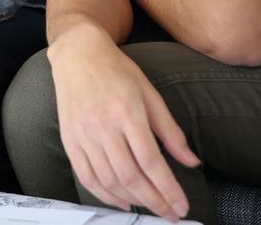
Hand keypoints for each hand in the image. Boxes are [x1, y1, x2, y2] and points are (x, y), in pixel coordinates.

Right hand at [49, 25, 200, 221]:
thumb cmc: (117, 71)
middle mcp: (102, 125)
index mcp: (127, 112)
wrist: (77, 53)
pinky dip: (103, 194)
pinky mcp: (69, 138)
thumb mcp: (150, 93)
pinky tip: (121, 201)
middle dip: (154, 201)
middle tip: (170, 214)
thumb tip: (192, 162)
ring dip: (132, 200)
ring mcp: (82, 133)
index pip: (151, 161)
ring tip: (150, 206)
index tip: (182, 207)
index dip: (168, 189)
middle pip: (130, 176)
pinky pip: (85, 175)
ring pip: (108, 179)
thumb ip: (170, 131)